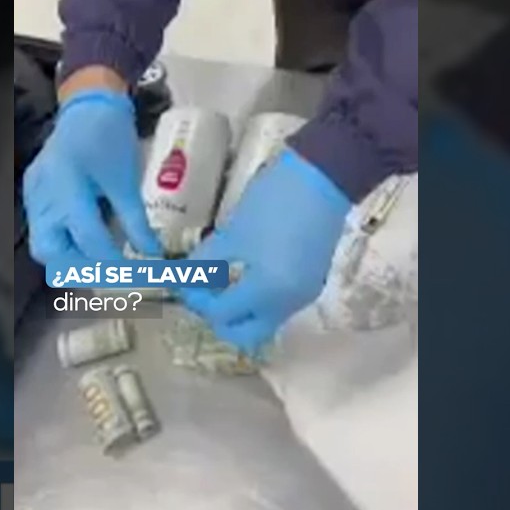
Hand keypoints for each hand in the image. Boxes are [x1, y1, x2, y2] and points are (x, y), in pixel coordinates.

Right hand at [22, 83, 163, 263]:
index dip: (111, 262)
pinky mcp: (33, 191)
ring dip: (70, 256)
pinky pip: (42, 226)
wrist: (89, 104)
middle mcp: (42, 195)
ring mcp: (32, 193)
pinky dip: (64, 239)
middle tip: (109, 271)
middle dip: (78, 267)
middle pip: (48, 251)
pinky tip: (87, 236)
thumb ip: (134, 220)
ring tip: (100, 256)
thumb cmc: (110, 137)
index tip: (133, 275)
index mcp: (67, 187)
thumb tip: (151, 254)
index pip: (87, 239)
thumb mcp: (126, 180)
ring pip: (42, 243)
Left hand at [180, 149, 349, 352]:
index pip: (222, 314)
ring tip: (222, 278)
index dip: (198, 299)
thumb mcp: (233, 234)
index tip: (185, 279)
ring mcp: (304, 294)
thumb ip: (205, 263)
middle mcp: (289, 305)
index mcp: (267, 294)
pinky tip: (246, 271)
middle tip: (203, 291)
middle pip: (247, 332)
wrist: (324, 176)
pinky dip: (258, 297)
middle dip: (221, 318)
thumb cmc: (273, 203)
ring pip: (265, 319)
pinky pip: (279, 303)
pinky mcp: (312, 280)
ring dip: (240, 308)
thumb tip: (184, 280)